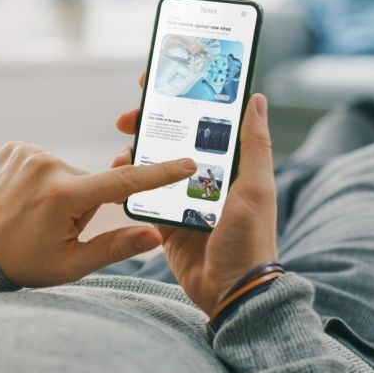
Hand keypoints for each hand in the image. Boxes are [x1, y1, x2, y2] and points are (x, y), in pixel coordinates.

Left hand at [0, 141, 195, 287]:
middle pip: (91, 181)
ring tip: (36, 212)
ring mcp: (27, 153)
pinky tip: (25, 196)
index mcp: (62, 197)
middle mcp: (45, 167)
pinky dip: (45, 178)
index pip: (122, 183)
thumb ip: (114, 248)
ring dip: (64, 190)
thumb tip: (155, 236)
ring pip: (69, 171)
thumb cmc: (21, 261)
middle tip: (55, 227)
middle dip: (84, 203)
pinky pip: (47, 161)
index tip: (186, 162)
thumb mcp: (69, 264)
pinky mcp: (15, 147)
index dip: (158, 173)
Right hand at [113, 73, 277, 315]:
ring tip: (119, 150)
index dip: (180, 100)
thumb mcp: (256, 188)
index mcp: (227, 164)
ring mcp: (180, 195)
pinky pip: (142, 193)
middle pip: (170, 139)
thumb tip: (255, 98)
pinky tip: (117, 175)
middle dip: (147, 123)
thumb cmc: (250, 238)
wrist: (230, 289)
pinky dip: (128, 182)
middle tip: (125, 117)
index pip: (201, 122)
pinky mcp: (164, 217)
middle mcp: (202, 175)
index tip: (158, 82)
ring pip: (151, 163)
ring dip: (133, 152)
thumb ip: (254, 145)